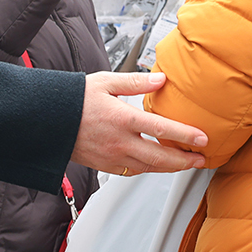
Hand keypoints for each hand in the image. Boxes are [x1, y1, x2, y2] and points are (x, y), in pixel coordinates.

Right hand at [71, 73, 207, 175]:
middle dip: (184, 161)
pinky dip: (149, 170)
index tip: (203, 139)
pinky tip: (156, 164)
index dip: (185, 135)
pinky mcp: (105, 166)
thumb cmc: (75, 99)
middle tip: (201, 159)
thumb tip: (162, 79)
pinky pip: (133, 172)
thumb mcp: (106, 82)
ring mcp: (112, 157)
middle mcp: (119, 141)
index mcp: (122, 118)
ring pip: (149, 168)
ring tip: (185, 163)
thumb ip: (136, 81)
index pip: (162, 129)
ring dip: (170, 168)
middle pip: (160, 158)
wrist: (48, 121)